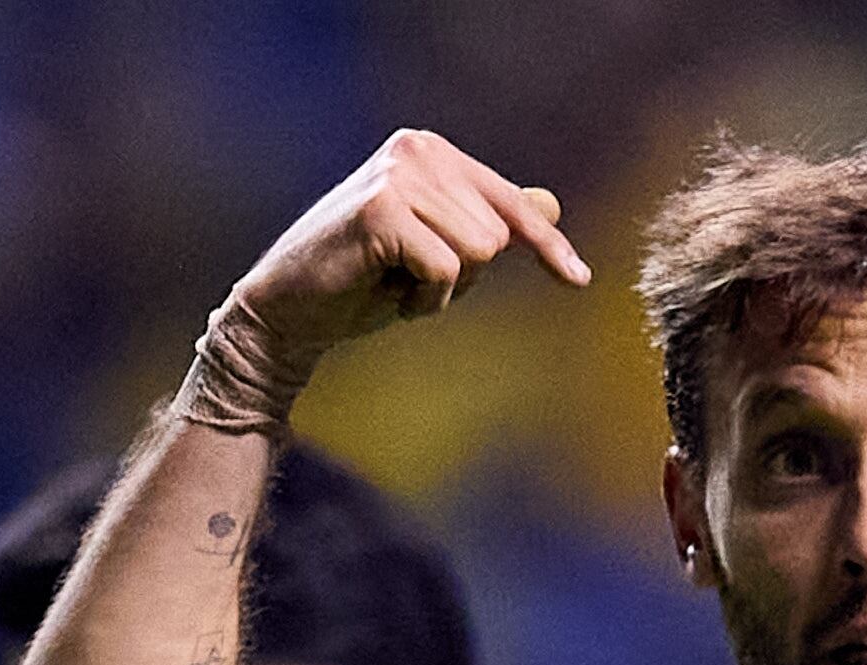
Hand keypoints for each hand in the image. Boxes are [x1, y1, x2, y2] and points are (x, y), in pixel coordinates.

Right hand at [190, 130, 588, 425]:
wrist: (287, 312)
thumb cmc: (361, 283)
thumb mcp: (435, 252)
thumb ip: (485, 222)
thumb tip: (550, 202)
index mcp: (432, 152)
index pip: (511, 204)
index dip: (547, 247)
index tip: (579, 281)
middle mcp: (419, 149)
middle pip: (498, 236)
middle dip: (463, 277)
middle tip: (406, 278)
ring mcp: (399, 175)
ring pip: (478, 253)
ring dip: (441, 290)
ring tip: (392, 281)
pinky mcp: (383, 209)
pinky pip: (445, 270)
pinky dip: (422, 299)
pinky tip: (381, 290)